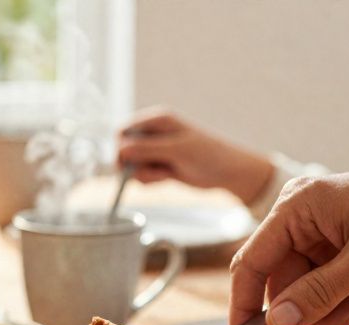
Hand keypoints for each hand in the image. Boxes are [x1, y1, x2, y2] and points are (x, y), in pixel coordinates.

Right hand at [118, 108, 274, 204]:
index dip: (120, 148)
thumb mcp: (176, 150)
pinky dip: (150, 180)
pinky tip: (167, 178)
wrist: (228, 173)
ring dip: (144, 174)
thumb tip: (121, 150)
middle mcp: (154, 133)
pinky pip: (142, 175)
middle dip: (134, 164)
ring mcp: (155, 150)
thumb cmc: (208, 155)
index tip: (125, 164)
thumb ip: (147, 148)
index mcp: (158, 120)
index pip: (124, 130)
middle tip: (152, 172)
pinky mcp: (159, 165)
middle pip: (124, 149)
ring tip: (166, 174)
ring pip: (132, 165)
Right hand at [229, 118, 348, 324]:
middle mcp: (306, 219)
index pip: (251, 264)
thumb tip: (275, 324)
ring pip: (309, 295)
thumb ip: (316, 295)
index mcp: (299, 207)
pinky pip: (333, 291)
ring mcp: (327, 235)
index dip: (246, 308)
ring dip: (341, 309)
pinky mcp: (347, 249)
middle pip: (283, 287)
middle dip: (316, 312)